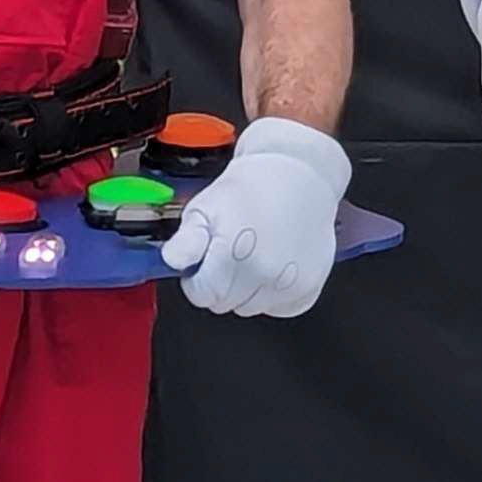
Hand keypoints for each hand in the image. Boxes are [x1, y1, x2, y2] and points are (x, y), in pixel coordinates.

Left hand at [163, 117, 351, 318]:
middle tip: (232, 250)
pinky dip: (274, 293)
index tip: (206, 260)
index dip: (198, 279)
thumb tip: (173, 262)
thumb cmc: (251, 188)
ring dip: (247, 289)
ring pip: (251, 308)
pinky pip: (279, 308)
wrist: (299, 174)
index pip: (202, 296)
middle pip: (225, 304)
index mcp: (235, 255)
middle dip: (221, 283)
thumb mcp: (205, 206)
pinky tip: (276, 262)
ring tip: (255, 252)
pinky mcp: (309, 288)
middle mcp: (266, 274)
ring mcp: (291, 284)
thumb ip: (186, 240)